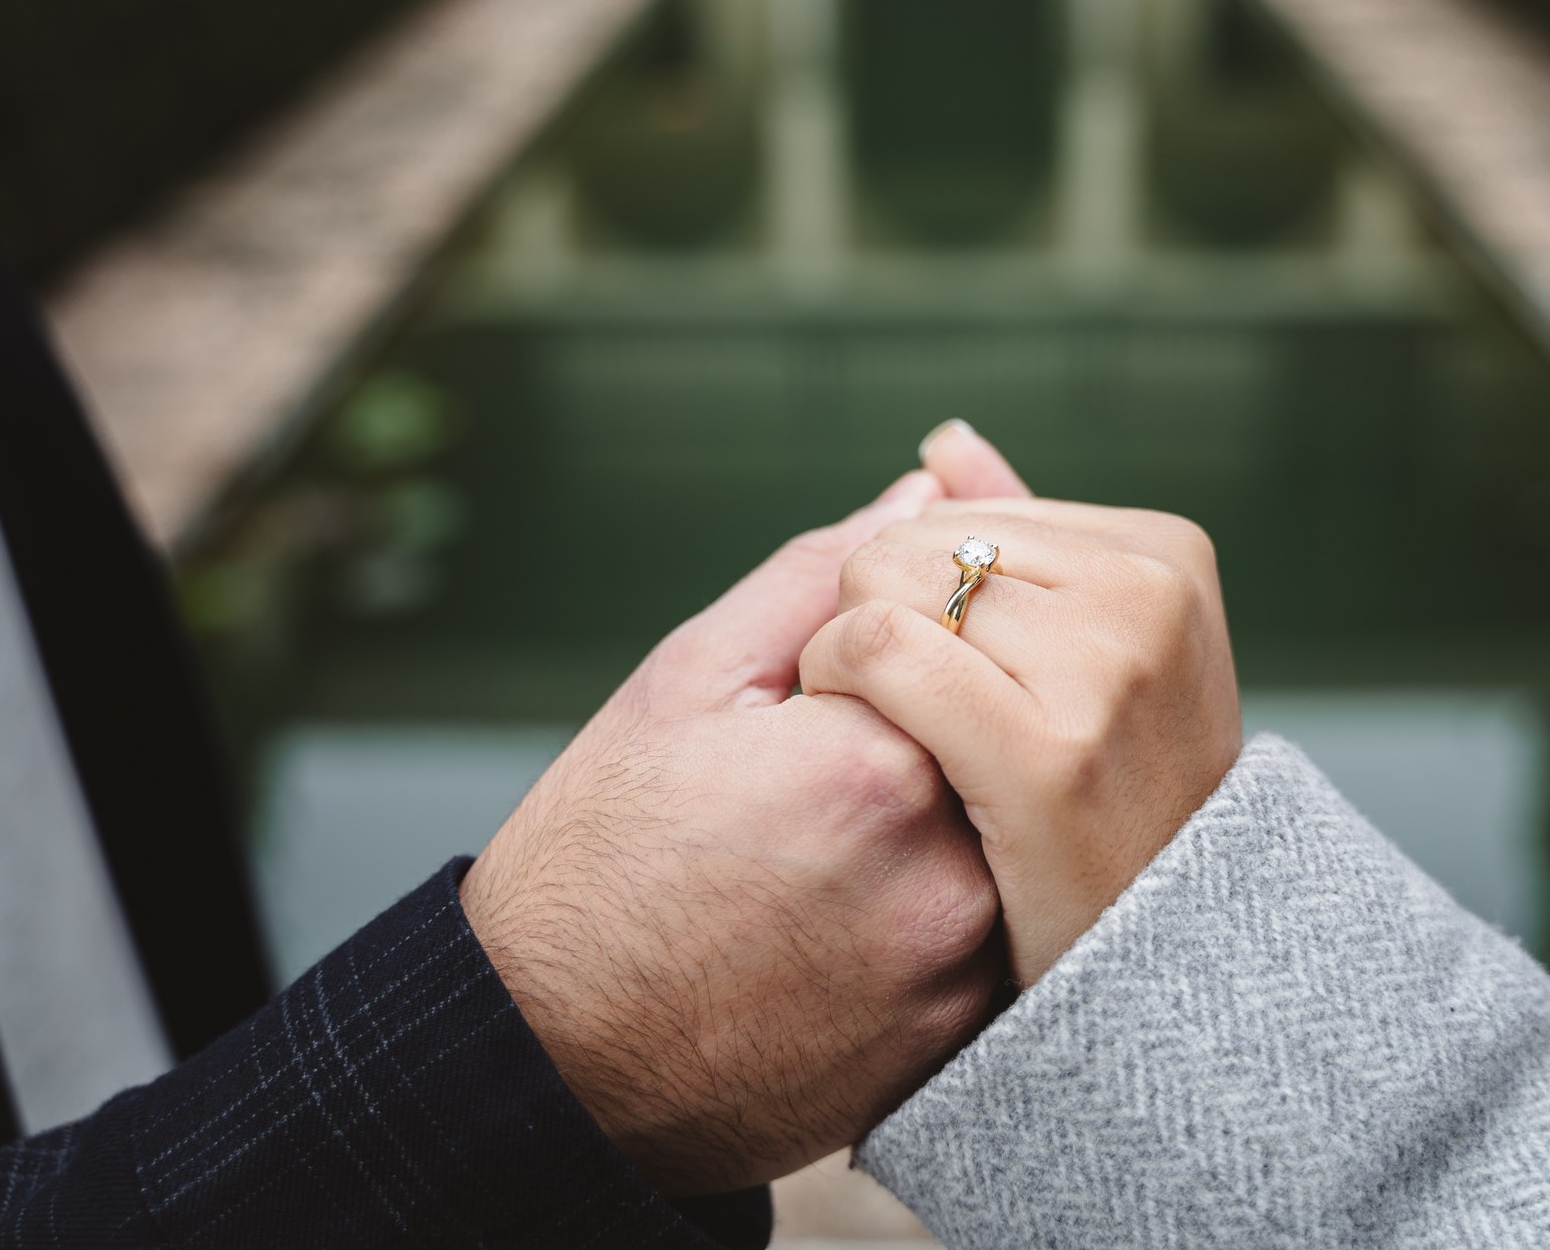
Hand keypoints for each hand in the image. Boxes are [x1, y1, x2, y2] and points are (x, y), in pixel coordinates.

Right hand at [459, 471, 1002, 1197]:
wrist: (552, 1056)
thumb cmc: (601, 854)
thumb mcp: (687, 682)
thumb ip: (820, 574)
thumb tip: (927, 493)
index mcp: (874, 756)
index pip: (956, 644)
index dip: (888, 655)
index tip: (815, 703)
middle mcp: (940, 867)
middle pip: (988, 738)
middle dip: (923, 733)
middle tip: (810, 789)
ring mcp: (954, 966)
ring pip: (998, 832)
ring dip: (939, 818)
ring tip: (821, 855)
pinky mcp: (954, 1036)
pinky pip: (991, 931)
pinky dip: (939, 905)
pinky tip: (844, 917)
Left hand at [800, 453, 1241, 986]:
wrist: (1145, 967)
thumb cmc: (1099, 804)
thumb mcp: (1090, 656)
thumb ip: (1018, 540)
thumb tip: (944, 446)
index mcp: (1165, 553)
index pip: (960, 510)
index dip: (918, 593)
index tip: (956, 679)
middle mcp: (1149, 595)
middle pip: (916, 539)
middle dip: (882, 615)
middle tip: (920, 717)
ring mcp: (1110, 669)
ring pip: (883, 583)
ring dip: (850, 657)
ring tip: (907, 740)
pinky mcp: (1049, 752)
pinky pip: (877, 648)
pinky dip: (835, 683)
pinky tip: (862, 746)